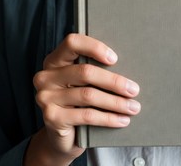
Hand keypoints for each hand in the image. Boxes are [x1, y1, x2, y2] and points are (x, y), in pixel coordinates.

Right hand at [29, 33, 140, 163]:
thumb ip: (95, 70)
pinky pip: (87, 115)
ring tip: (134, 106)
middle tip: (134, 89)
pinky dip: (108, 118)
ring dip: (116, 102)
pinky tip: (122, 120)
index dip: (95, 47)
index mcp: (55, 60)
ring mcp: (46, 97)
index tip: (115, 59)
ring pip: (89, 95)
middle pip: (85, 72)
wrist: (63, 137)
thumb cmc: (79, 102)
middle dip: (114, 81)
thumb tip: (129, 65)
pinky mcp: (51, 118)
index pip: (72, 42)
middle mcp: (46, 76)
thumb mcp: (84, 83)